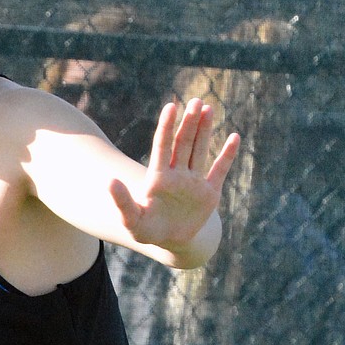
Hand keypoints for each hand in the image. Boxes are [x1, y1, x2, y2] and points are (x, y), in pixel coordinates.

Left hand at [108, 98, 239, 253]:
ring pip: (200, 150)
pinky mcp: (210, 193)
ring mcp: (194, 182)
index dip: (166, 127)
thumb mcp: (132, 220)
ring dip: (204, 130)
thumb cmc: (148, 231)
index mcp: (158, 178)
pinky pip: (220, 170)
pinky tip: (235, 137)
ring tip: (207, 108)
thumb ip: (122, 202)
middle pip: (183, 143)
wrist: (171, 243)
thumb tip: (109, 182)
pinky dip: (228, 155)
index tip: (170, 107)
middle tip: (195, 101)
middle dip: (189, 123)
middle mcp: (177, 174)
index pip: (163, 146)